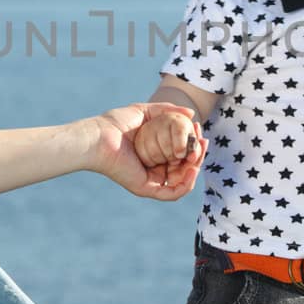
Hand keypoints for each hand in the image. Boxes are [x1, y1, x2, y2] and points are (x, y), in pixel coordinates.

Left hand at [88, 102, 205, 199]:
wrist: (99, 136)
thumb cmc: (116, 123)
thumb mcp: (146, 111)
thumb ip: (167, 110)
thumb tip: (191, 114)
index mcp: (154, 154)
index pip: (180, 153)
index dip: (192, 144)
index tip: (198, 130)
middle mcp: (154, 169)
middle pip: (184, 168)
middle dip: (198, 155)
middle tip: (203, 140)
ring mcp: (151, 180)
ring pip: (183, 181)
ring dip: (195, 168)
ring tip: (198, 152)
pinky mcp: (147, 189)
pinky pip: (173, 193)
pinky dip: (186, 184)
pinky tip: (192, 168)